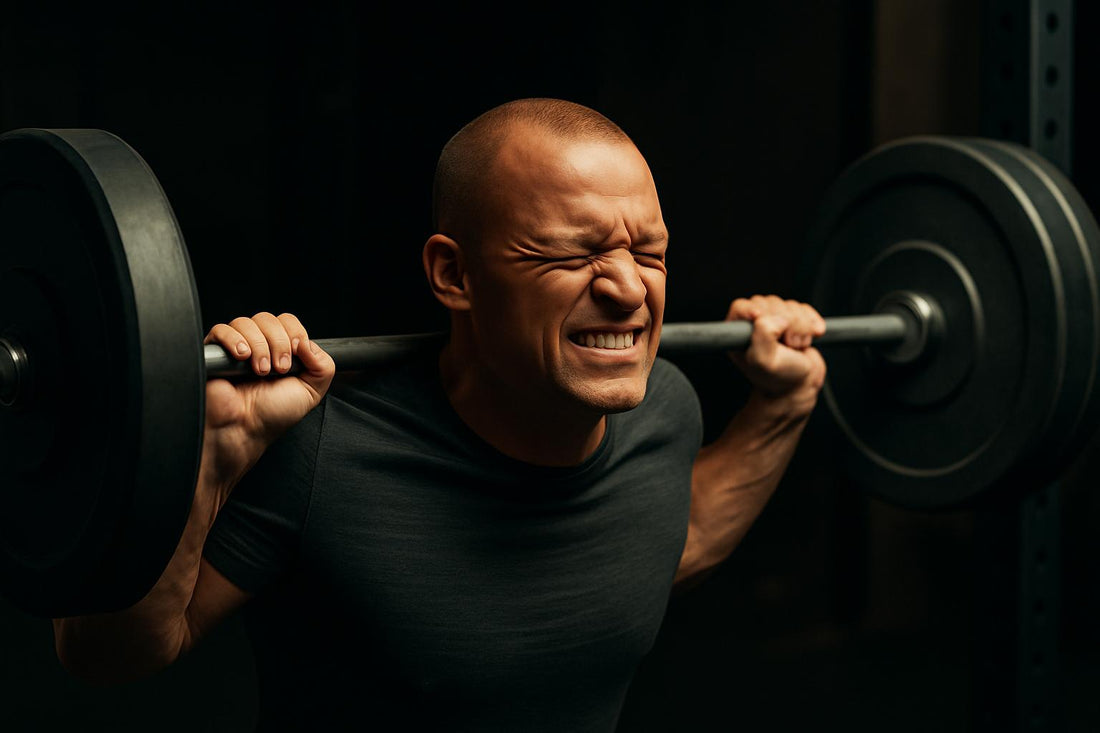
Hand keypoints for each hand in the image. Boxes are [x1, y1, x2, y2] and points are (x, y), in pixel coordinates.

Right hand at [202, 312, 334, 480]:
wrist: (244, 431)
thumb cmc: (272, 415)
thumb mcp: (311, 391)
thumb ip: (323, 366)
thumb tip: (308, 343)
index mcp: (280, 351)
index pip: (287, 321)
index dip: (294, 333)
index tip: (294, 356)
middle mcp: (258, 346)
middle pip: (268, 318)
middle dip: (278, 342)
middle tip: (278, 369)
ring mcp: (235, 348)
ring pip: (246, 322)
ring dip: (259, 346)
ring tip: (259, 371)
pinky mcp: (214, 353)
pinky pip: (221, 330)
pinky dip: (234, 340)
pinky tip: (241, 357)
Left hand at [726, 295, 826, 399]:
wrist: (801, 386)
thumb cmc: (779, 378)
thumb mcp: (764, 360)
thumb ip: (763, 335)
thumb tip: (776, 318)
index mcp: (739, 334)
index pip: (742, 307)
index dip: (754, 309)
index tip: (761, 317)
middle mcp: (755, 325)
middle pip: (770, 303)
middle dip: (786, 324)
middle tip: (787, 345)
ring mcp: (775, 321)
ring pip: (789, 306)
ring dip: (800, 327)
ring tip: (796, 346)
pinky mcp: (794, 321)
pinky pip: (804, 309)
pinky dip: (812, 322)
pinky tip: (814, 334)